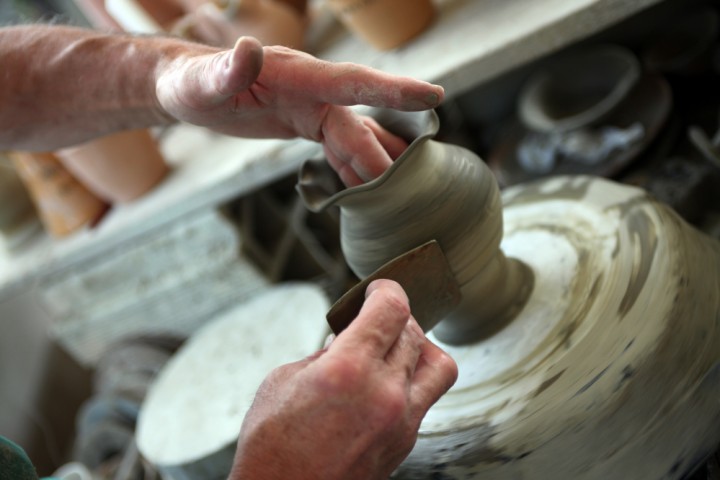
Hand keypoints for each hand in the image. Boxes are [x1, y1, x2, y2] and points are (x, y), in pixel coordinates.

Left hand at [155, 37, 442, 185]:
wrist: (187, 88)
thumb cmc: (189, 82)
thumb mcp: (200, 83)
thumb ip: (226, 70)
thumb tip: (248, 49)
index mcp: (295, 74)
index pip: (351, 80)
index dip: (392, 89)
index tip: (433, 95)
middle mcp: (311, 88)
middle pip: (357, 124)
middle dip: (381, 154)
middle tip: (405, 187)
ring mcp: (310, 106)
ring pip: (352, 138)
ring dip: (371, 165)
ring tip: (396, 196)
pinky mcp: (304, 121)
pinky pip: (337, 147)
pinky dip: (352, 167)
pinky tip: (365, 188)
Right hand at [229, 279, 457, 479]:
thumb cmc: (270, 445)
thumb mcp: (283, 381)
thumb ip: (322, 354)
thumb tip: (345, 340)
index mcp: (349, 368)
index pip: (393, 308)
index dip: (387, 289)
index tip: (378, 289)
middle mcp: (385, 393)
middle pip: (414, 332)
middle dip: (396, 316)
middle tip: (375, 319)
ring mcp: (401, 421)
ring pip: (438, 366)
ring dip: (420, 347)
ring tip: (394, 348)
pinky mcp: (405, 443)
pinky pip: (426, 398)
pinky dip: (412, 381)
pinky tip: (384, 384)